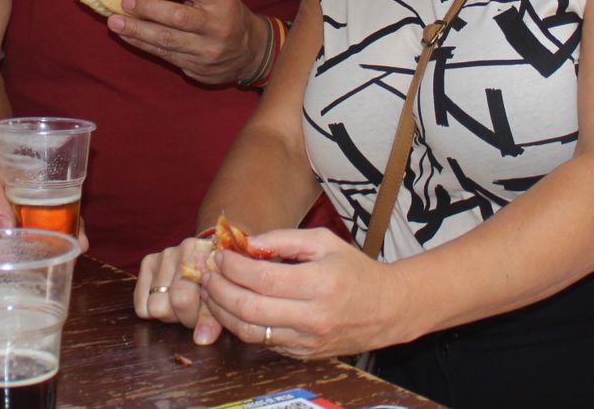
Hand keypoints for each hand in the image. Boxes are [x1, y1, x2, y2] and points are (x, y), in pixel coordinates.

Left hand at [107, 0, 263, 85]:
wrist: (252, 52)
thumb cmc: (226, 14)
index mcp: (222, 0)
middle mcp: (217, 26)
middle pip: (177, 17)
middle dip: (147, 9)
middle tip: (124, 2)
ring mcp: (207, 51)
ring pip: (167, 41)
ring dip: (137, 30)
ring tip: (114, 22)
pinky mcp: (198, 69)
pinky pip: (165, 55)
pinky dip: (143, 44)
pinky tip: (127, 35)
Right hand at [134, 237, 223, 343]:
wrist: (208, 264)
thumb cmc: (216, 286)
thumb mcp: (220, 302)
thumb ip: (213, 320)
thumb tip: (201, 340)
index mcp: (208, 258)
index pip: (184, 298)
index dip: (193, 316)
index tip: (201, 314)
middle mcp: (185, 249)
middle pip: (170, 302)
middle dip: (182, 316)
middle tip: (193, 310)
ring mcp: (165, 254)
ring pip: (154, 306)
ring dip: (168, 313)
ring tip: (181, 304)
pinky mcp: (148, 261)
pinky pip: (141, 305)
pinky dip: (152, 309)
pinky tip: (167, 299)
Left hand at [198, 227, 406, 359]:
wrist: (386, 309)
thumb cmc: (353, 269)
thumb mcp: (323, 241)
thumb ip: (282, 239)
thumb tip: (245, 243)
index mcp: (319, 284)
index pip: (262, 279)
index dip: (233, 267)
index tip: (220, 255)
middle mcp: (312, 317)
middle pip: (250, 309)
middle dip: (219, 291)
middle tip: (207, 275)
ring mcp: (306, 341)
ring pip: (250, 332)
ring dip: (222, 312)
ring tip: (212, 292)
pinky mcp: (302, 354)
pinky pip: (263, 343)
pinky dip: (243, 326)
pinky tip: (233, 308)